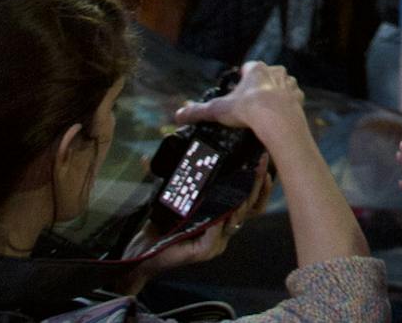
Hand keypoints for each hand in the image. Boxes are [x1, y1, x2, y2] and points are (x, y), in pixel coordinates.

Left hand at [134, 159, 272, 270]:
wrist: (139, 253)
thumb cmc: (157, 225)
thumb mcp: (170, 196)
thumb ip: (170, 177)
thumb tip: (155, 148)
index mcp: (222, 217)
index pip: (251, 201)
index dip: (260, 183)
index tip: (261, 161)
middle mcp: (224, 230)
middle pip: (250, 207)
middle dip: (258, 183)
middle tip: (260, 162)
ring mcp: (216, 242)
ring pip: (237, 219)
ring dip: (241, 199)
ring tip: (242, 180)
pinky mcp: (204, 251)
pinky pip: (215, 234)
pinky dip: (217, 221)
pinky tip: (217, 211)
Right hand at [175, 61, 304, 145]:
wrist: (277, 121)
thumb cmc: (248, 110)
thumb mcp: (218, 110)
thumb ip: (198, 111)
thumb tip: (178, 115)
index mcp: (256, 68)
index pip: (247, 68)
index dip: (241, 80)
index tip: (236, 94)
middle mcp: (276, 71)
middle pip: (265, 76)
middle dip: (258, 87)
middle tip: (249, 105)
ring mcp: (289, 84)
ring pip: (280, 86)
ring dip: (274, 95)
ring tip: (265, 113)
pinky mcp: (299, 97)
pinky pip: (292, 99)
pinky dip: (286, 106)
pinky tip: (279, 117)